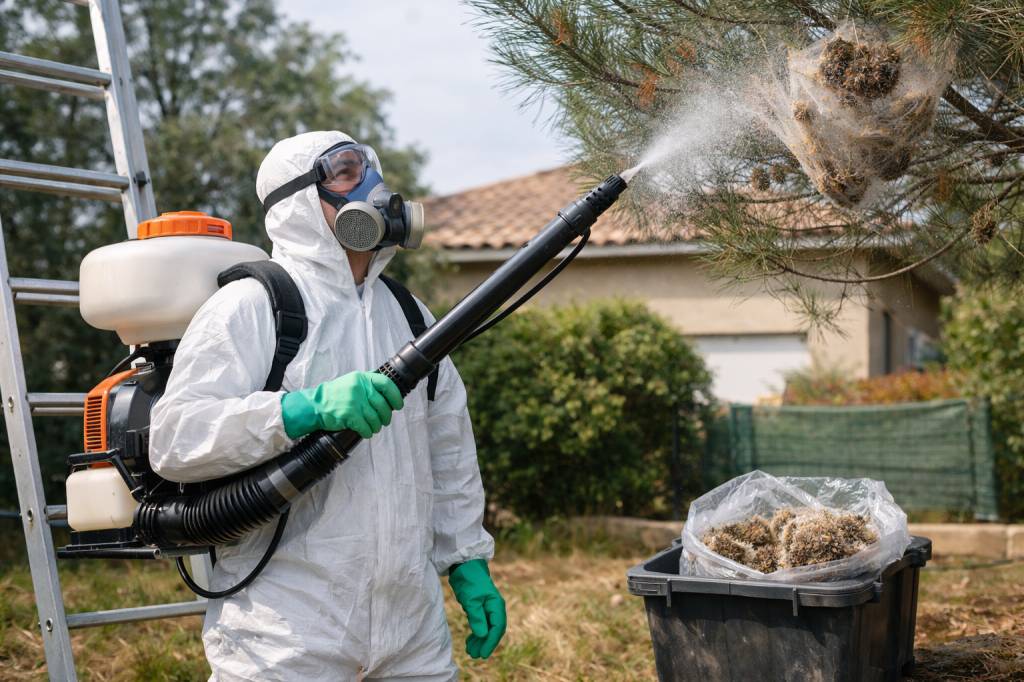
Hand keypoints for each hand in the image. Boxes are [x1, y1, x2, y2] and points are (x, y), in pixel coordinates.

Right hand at [280, 371, 403, 438]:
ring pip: (375, 418)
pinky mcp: (349, 415)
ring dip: (376, 426)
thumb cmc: (334, 395)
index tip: (398, 405)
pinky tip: (366, 432)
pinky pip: (366, 427)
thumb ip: (367, 384)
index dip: (395, 396)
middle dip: (386, 416)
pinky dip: (368, 432)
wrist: (315, 405)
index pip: (386, 384)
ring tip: (374, 428)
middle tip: (384, 421)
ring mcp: (354, 401)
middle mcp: (359, 388)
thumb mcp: (351, 382)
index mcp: (362, 378)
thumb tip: (386, 394)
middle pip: (382, 405)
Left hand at [448, 559, 505, 658]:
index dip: (491, 642)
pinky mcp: (480, 609)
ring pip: (487, 629)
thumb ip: (477, 617)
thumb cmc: (469, 581)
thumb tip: (483, 635)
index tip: (483, 654)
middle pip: (494, 630)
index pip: (497, 628)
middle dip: (485, 643)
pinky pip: (482, 625)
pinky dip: (477, 634)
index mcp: (496, 605)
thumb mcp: (471, 600)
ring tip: (471, 651)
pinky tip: (470, 641)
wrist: (465, 566)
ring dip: (480, 640)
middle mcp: (495, 608)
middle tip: (475, 655)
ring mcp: (488, 609)